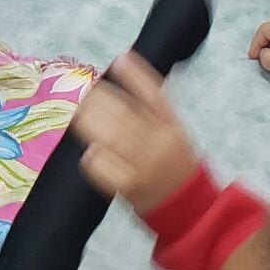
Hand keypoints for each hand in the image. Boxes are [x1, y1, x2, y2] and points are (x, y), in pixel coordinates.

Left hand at [74, 53, 198, 216]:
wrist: (190, 210)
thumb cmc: (177, 166)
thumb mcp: (176, 132)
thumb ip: (157, 105)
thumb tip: (128, 64)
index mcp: (173, 129)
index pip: (155, 96)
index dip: (136, 76)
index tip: (120, 59)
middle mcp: (160, 144)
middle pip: (125, 114)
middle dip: (100, 101)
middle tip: (85, 95)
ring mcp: (145, 167)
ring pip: (112, 137)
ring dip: (90, 123)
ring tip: (79, 115)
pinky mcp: (130, 188)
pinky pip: (106, 168)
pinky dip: (94, 157)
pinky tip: (89, 151)